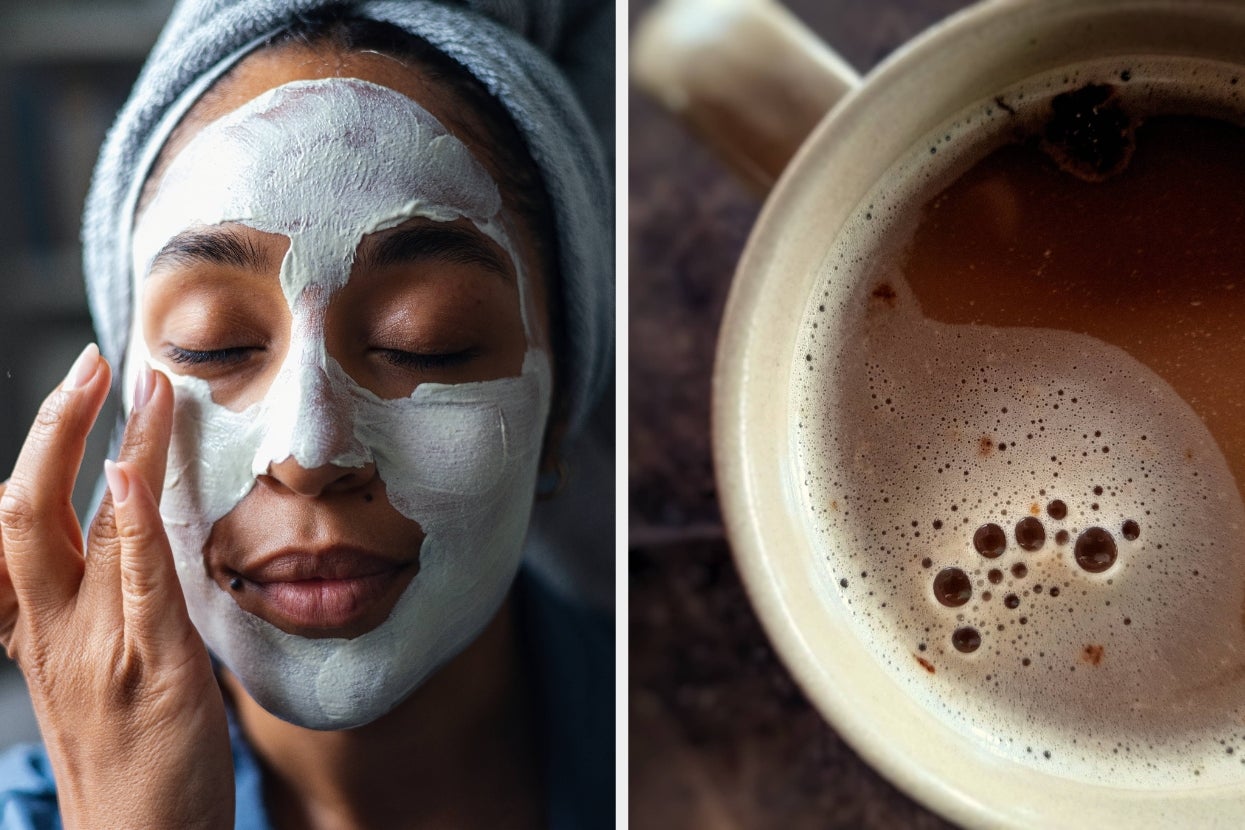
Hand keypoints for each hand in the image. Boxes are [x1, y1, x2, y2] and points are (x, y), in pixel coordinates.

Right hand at [0, 344, 232, 829]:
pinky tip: (125, 470)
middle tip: (90, 362)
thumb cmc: (129, 753)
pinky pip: (131, 580)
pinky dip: (124, 519)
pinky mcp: (151, 664)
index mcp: (37, 627)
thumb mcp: (91, 671)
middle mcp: (52, 628)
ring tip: (137, 383)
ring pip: (76, 526)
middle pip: (24, 507)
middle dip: (52, 426)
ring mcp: (96, 644)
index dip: (33, 452)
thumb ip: (97, 600)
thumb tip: (124, 525)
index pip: (11, 524)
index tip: (67, 392)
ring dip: (105, 443)